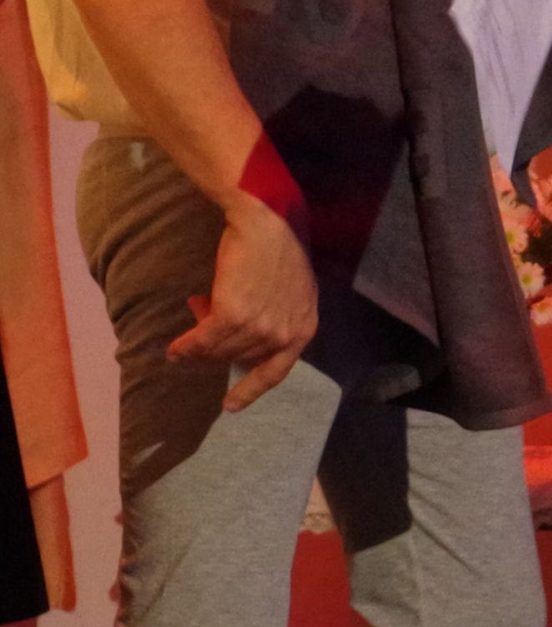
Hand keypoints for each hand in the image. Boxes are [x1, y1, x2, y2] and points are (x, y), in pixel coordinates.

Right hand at [167, 197, 318, 411]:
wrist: (268, 220)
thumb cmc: (279, 247)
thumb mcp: (289, 289)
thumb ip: (272, 314)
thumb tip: (237, 330)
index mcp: (303, 329)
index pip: (276, 371)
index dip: (250, 390)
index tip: (230, 405)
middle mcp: (284, 334)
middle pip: (240, 358)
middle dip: (218, 346)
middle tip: (201, 326)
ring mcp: (259, 327)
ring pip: (219, 349)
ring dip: (199, 345)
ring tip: (187, 332)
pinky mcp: (232, 315)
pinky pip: (202, 340)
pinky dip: (185, 346)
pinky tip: (173, 350)